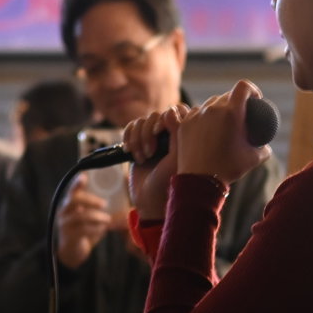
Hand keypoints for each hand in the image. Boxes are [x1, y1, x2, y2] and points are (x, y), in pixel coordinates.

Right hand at [55, 173, 111, 269]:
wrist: (73, 251)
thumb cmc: (86, 230)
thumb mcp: (91, 217)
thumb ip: (100, 210)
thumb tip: (125, 207)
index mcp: (70, 204)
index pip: (72, 189)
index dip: (77, 183)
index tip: (84, 176)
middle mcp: (64, 211)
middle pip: (73, 200)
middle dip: (90, 200)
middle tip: (104, 203)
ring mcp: (65, 224)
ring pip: (79, 216)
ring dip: (96, 216)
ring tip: (107, 219)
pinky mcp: (69, 236)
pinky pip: (82, 230)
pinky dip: (95, 229)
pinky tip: (102, 230)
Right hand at [124, 106, 188, 220]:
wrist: (151, 201)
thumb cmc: (169, 182)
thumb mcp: (178, 157)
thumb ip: (177, 132)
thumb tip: (169, 111)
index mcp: (184, 136)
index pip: (176, 111)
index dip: (164, 119)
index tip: (158, 133)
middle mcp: (170, 135)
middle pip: (156, 115)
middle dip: (148, 133)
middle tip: (150, 153)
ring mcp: (153, 138)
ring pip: (141, 121)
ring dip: (137, 139)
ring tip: (142, 158)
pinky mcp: (138, 142)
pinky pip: (131, 127)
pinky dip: (128, 137)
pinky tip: (130, 152)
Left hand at [175, 81, 271, 183]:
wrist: (199, 181)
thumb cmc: (228, 169)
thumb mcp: (254, 159)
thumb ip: (264, 149)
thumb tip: (266, 146)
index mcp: (232, 113)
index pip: (243, 87)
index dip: (252, 90)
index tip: (255, 100)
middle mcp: (213, 109)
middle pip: (227, 95)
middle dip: (236, 102)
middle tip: (239, 115)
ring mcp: (196, 115)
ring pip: (210, 103)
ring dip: (218, 109)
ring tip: (222, 123)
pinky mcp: (184, 124)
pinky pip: (196, 113)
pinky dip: (203, 117)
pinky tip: (207, 129)